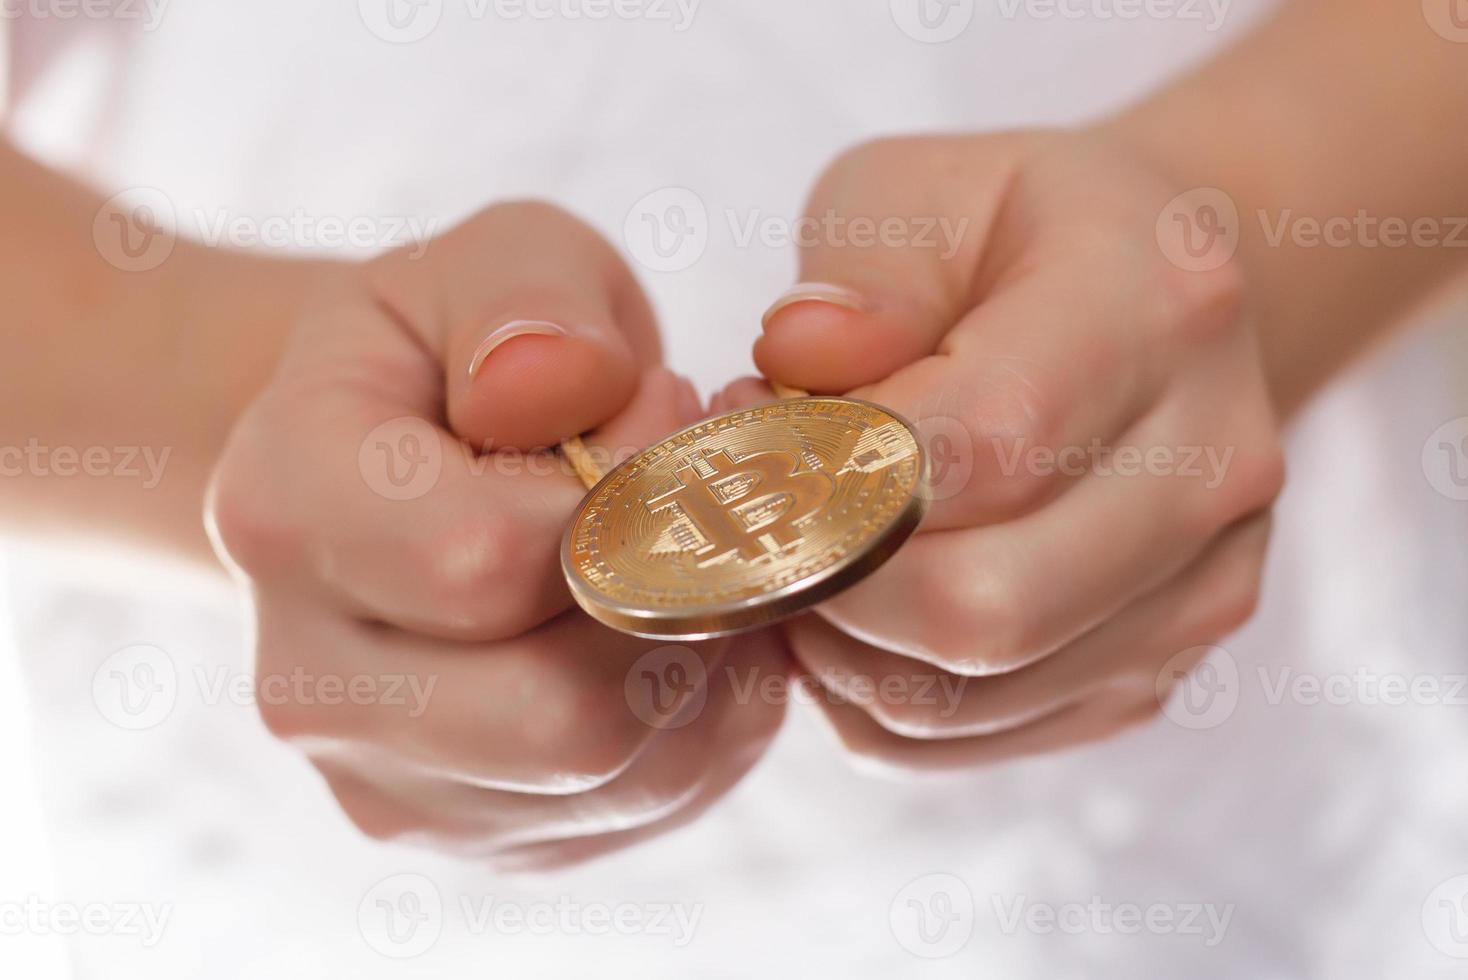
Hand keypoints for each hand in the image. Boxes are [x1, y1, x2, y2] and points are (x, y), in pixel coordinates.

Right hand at [208, 202, 786, 867]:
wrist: (407, 460)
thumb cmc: (462, 351)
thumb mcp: (497, 260)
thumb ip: (527, 299)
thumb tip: (553, 387)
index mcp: (280, 514)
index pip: (483, 562)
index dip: (624, 483)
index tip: (653, 406)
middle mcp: (308, 682)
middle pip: (562, 714)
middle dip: (671, 597)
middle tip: (684, 500)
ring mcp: (387, 782)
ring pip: (623, 769)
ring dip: (702, 653)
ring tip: (673, 552)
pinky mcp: (475, 835)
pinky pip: (652, 796)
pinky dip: (704, 710)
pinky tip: (668, 622)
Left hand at [729, 131, 1283, 769]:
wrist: (1147, 305)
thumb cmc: (1004, 237)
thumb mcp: (915, 191)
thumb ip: (857, 273)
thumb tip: (798, 360)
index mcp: (1162, 306)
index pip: (985, 442)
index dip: (829, 478)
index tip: (736, 462)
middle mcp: (1213, 461)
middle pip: (982, 604)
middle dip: (824, 580)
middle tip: (757, 523)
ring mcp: (1203, 581)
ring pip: (970, 690)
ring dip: (837, 644)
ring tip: (803, 554)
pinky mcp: (1161, 663)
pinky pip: (978, 734)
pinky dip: (876, 693)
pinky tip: (856, 610)